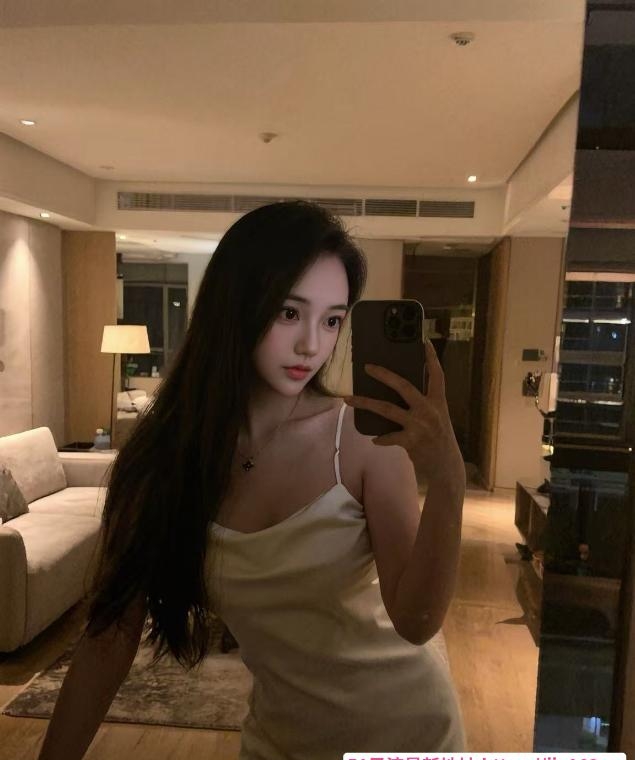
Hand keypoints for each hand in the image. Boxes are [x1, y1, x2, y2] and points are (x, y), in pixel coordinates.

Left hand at [343, 340, 463, 483]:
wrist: (446, 467)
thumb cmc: (438, 440)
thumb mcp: (437, 418)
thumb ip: (423, 405)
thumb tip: (397, 394)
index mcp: (438, 402)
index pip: (437, 375)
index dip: (432, 358)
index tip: (425, 342)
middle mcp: (430, 410)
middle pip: (403, 386)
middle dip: (384, 374)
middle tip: (367, 367)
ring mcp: (420, 425)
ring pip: (387, 409)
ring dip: (365, 403)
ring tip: (348, 399)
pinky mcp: (411, 441)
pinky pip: (388, 436)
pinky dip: (381, 438)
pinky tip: (375, 439)